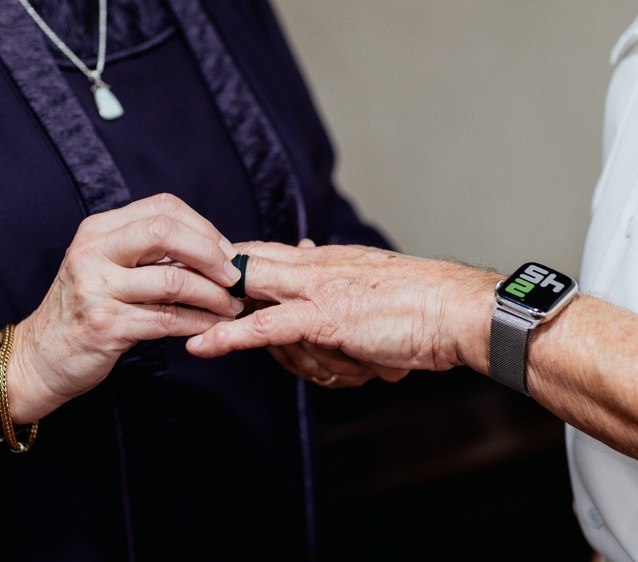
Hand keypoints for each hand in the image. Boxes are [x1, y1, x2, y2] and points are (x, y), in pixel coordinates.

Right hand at [9, 193, 243, 420]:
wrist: (39, 358)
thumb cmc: (84, 312)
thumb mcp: (105, 268)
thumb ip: (147, 253)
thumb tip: (213, 249)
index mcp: (97, 231)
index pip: (161, 207)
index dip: (202, 227)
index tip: (225, 251)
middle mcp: (92, 252)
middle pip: (165, 231)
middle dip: (210, 253)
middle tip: (233, 275)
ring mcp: (95, 288)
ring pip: (172, 280)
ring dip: (212, 295)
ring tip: (231, 305)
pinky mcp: (105, 325)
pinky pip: (167, 319)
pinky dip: (198, 322)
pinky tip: (213, 326)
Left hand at [186, 241, 498, 372]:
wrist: (457, 312)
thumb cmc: (421, 307)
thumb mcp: (370, 290)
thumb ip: (333, 286)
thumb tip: (307, 274)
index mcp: (325, 260)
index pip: (262, 253)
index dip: (223, 260)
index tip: (188, 263)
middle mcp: (315, 267)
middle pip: (247, 271)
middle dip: (211, 285)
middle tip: (180, 291)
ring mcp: (316, 290)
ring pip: (265, 318)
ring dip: (292, 354)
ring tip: (350, 360)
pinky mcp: (323, 316)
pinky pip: (265, 326)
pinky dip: (231, 336)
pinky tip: (202, 344)